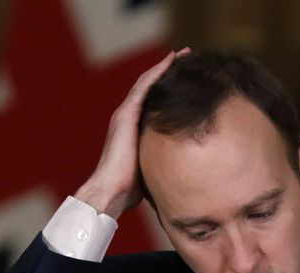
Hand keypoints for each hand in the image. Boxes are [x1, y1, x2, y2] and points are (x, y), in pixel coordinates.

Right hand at [75, 47, 190, 218]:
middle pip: (150, 87)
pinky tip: (170, 62)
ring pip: (147, 82)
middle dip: (168, 71)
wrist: (111, 190)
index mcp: (133, 128)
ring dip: (165, 66)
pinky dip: (157, 73)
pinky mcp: (126, 116)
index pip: (153, 101)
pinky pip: (144, 88)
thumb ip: (162, 159)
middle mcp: (128, 117)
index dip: (167, 87)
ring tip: (183, 54)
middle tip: (187, 58)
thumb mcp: (152, 166)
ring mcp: (125, 114)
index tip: (185, 77)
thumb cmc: (131, 187)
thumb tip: (183, 167)